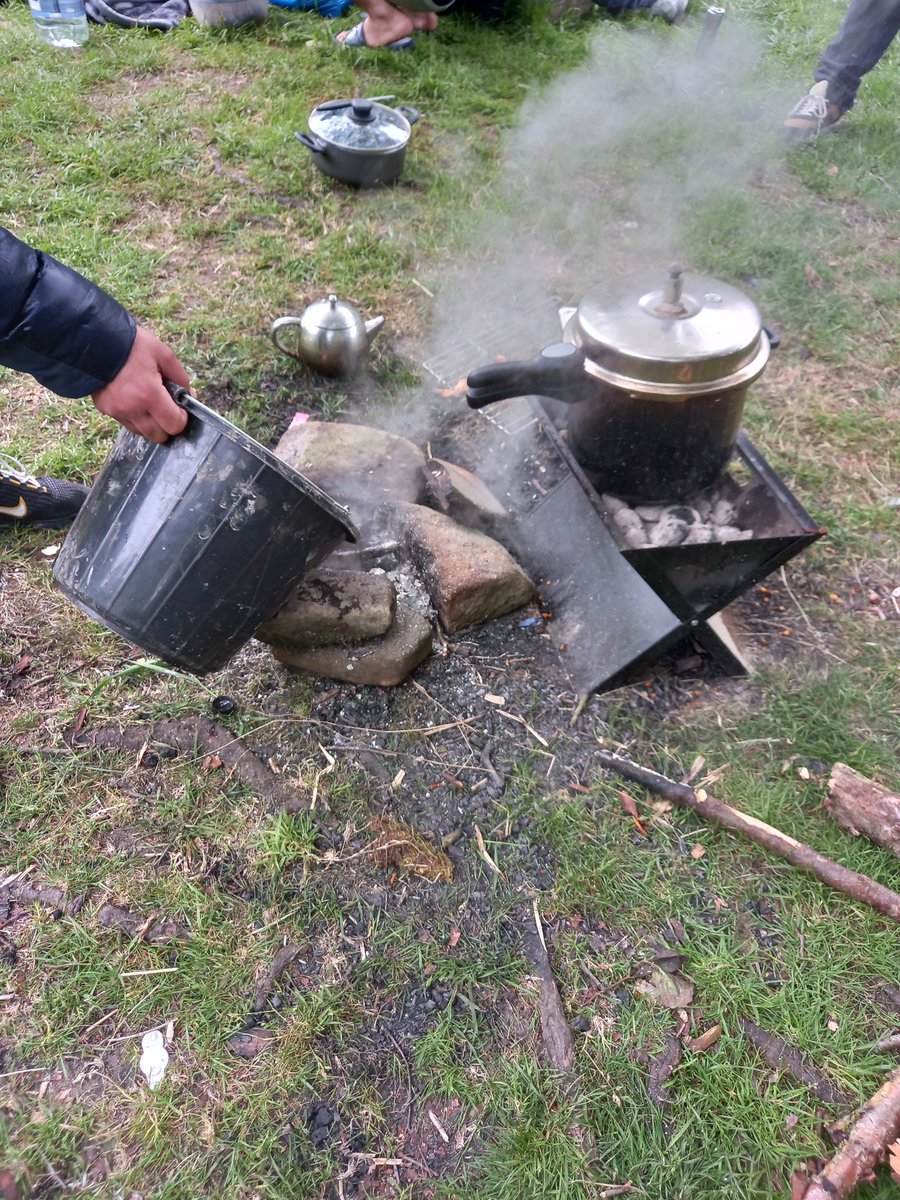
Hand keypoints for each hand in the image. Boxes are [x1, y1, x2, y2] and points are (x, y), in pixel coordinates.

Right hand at [92, 326, 190, 443]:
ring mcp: (116, 411)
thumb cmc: (132, 345)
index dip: (181, 418)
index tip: (180, 407)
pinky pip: (126, 423)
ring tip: (148, 402)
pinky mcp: (105, 410)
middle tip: (166, 407)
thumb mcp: (163, 354)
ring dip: (150, 423)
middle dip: (166, 425)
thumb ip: (181, 378)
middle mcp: (132, 409)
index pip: (174, 426)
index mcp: (149, 395)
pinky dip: (134, 417)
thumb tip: (188, 397)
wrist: (94, 340)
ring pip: (142, 432)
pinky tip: (133, 399)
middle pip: (159, 436)